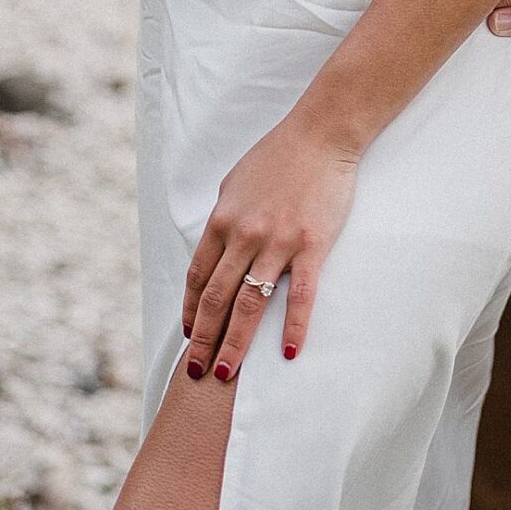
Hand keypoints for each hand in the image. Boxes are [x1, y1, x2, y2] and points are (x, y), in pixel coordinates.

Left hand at [181, 117, 360, 379]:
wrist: (321, 133)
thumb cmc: (279, 154)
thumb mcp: (236, 182)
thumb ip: (224, 217)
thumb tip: (214, 245)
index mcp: (223, 220)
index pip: (198, 276)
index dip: (190, 311)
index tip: (189, 335)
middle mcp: (244, 235)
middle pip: (216, 299)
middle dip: (203, 340)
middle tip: (196, 373)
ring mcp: (278, 242)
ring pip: (249, 304)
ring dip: (234, 344)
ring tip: (225, 375)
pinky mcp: (311, 246)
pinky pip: (300, 296)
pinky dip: (293, 327)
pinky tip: (289, 353)